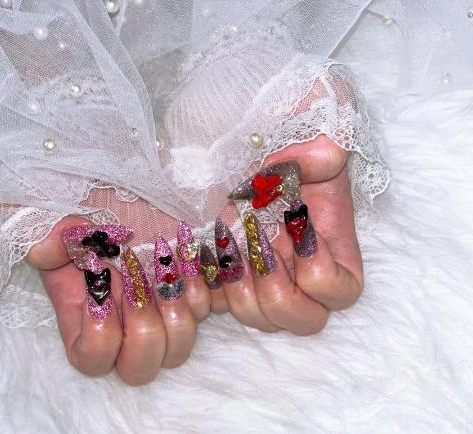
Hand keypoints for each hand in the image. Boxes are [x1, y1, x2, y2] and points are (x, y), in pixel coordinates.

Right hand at [26, 219, 199, 385]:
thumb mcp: (67, 228)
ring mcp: (163, 320)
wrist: (136, 202)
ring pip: (179, 347)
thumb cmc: (97, 219)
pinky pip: (206, 309)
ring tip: (164, 262)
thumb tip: (49, 249)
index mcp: (89, 323)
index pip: (93, 361)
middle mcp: (127, 331)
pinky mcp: (192, 299)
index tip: (103, 284)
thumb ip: (49, 241)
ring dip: (173, 306)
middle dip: (142, 325)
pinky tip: (184, 248)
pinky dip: (196, 281)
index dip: (100, 332)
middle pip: (140, 369)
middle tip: (136, 278)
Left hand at [208, 135, 363, 333]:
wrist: (209, 121)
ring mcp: (251, 267)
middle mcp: (289, 261)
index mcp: (321, 235)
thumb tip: (326, 159)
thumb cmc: (262, 117)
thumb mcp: (304, 118)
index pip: (343, 291)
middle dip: (279, 295)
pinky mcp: (214, 265)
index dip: (323, 277)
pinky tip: (199, 248)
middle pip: (303, 319)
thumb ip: (325, 141)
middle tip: (256, 249)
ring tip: (226, 244)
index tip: (297, 230)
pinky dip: (207, 285)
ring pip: (259, 319)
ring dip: (242, 292)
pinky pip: (214, 302)